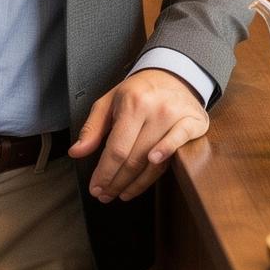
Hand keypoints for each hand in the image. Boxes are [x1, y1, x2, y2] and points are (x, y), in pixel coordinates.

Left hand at [68, 69, 208, 202]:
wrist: (173, 74)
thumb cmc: (137, 92)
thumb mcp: (109, 102)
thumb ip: (92, 128)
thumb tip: (76, 152)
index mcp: (133, 103)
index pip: (116, 148)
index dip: (105, 173)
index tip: (95, 188)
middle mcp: (156, 110)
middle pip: (134, 158)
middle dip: (116, 182)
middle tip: (105, 195)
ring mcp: (176, 117)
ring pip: (154, 161)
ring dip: (136, 183)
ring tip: (121, 194)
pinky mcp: (193, 123)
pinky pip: (178, 148)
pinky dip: (165, 161)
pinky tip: (149, 175)